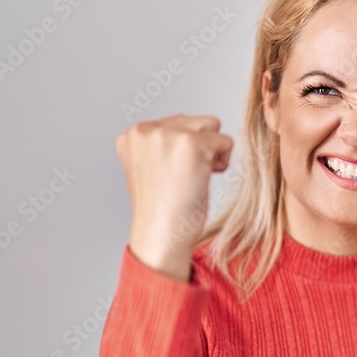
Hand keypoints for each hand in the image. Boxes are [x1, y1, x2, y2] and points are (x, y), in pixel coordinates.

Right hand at [115, 114, 233, 281]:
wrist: (162, 235)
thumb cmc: (163, 209)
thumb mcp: (151, 167)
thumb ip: (161, 143)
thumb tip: (191, 125)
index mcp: (131, 135)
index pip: (175, 122)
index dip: (184, 148)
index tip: (174, 174)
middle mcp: (145, 130)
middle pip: (195, 120)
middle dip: (200, 145)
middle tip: (188, 176)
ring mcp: (168, 134)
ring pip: (212, 126)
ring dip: (213, 150)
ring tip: (198, 175)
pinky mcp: (192, 144)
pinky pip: (225, 141)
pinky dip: (223, 161)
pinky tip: (207, 178)